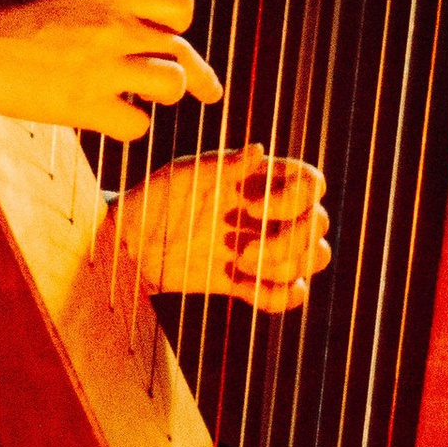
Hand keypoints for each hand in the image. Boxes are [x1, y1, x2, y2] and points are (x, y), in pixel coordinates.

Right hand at [0, 0, 222, 142]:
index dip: (177, 19)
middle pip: (182, 51)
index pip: (181, 3)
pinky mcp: (84, 107)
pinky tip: (114, 116)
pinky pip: (136, 125)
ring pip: (170, 87)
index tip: (167, 30)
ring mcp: (102, 69)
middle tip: (208, 89)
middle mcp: (115, 28)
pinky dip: (128, 123)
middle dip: (191, 70)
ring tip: (145, 94)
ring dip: (160, 93)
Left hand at [109, 145, 331, 310]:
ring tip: (243, 266)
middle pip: (319, 224)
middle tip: (243, 251)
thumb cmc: (153, 198)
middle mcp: (269, 213)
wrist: (128, 246)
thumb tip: (259, 149)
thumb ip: (222, 164)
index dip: (294, 198)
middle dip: (291, 241)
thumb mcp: (183, 175)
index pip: (310, 183)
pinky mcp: (250, 282)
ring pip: (314, 258)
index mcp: (259, 181)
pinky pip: (290, 294)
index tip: (251, 207)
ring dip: (288, 267)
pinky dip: (278, 297)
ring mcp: (262, 248)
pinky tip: (244, 288)